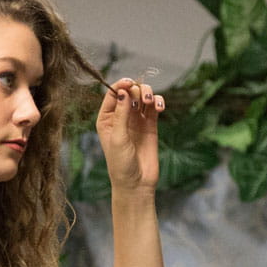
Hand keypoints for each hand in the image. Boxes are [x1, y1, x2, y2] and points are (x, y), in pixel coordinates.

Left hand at [96, 77, 162, 192]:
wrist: (136, 183)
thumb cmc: (120, 163)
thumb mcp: (118, 137)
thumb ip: (121, 113)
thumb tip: (123, 91)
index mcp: (106, 118)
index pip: (112, 94)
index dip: (121, 85)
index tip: (129, 83)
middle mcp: (121, 116)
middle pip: (130, 91)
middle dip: (137, 89)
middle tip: (142, 98)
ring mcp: (136, 120)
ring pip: (143, 96)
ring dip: (148, 93)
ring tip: (151, 102)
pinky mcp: (151, 125)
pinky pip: (154, 107)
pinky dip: (158, 102)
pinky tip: (160, 107)